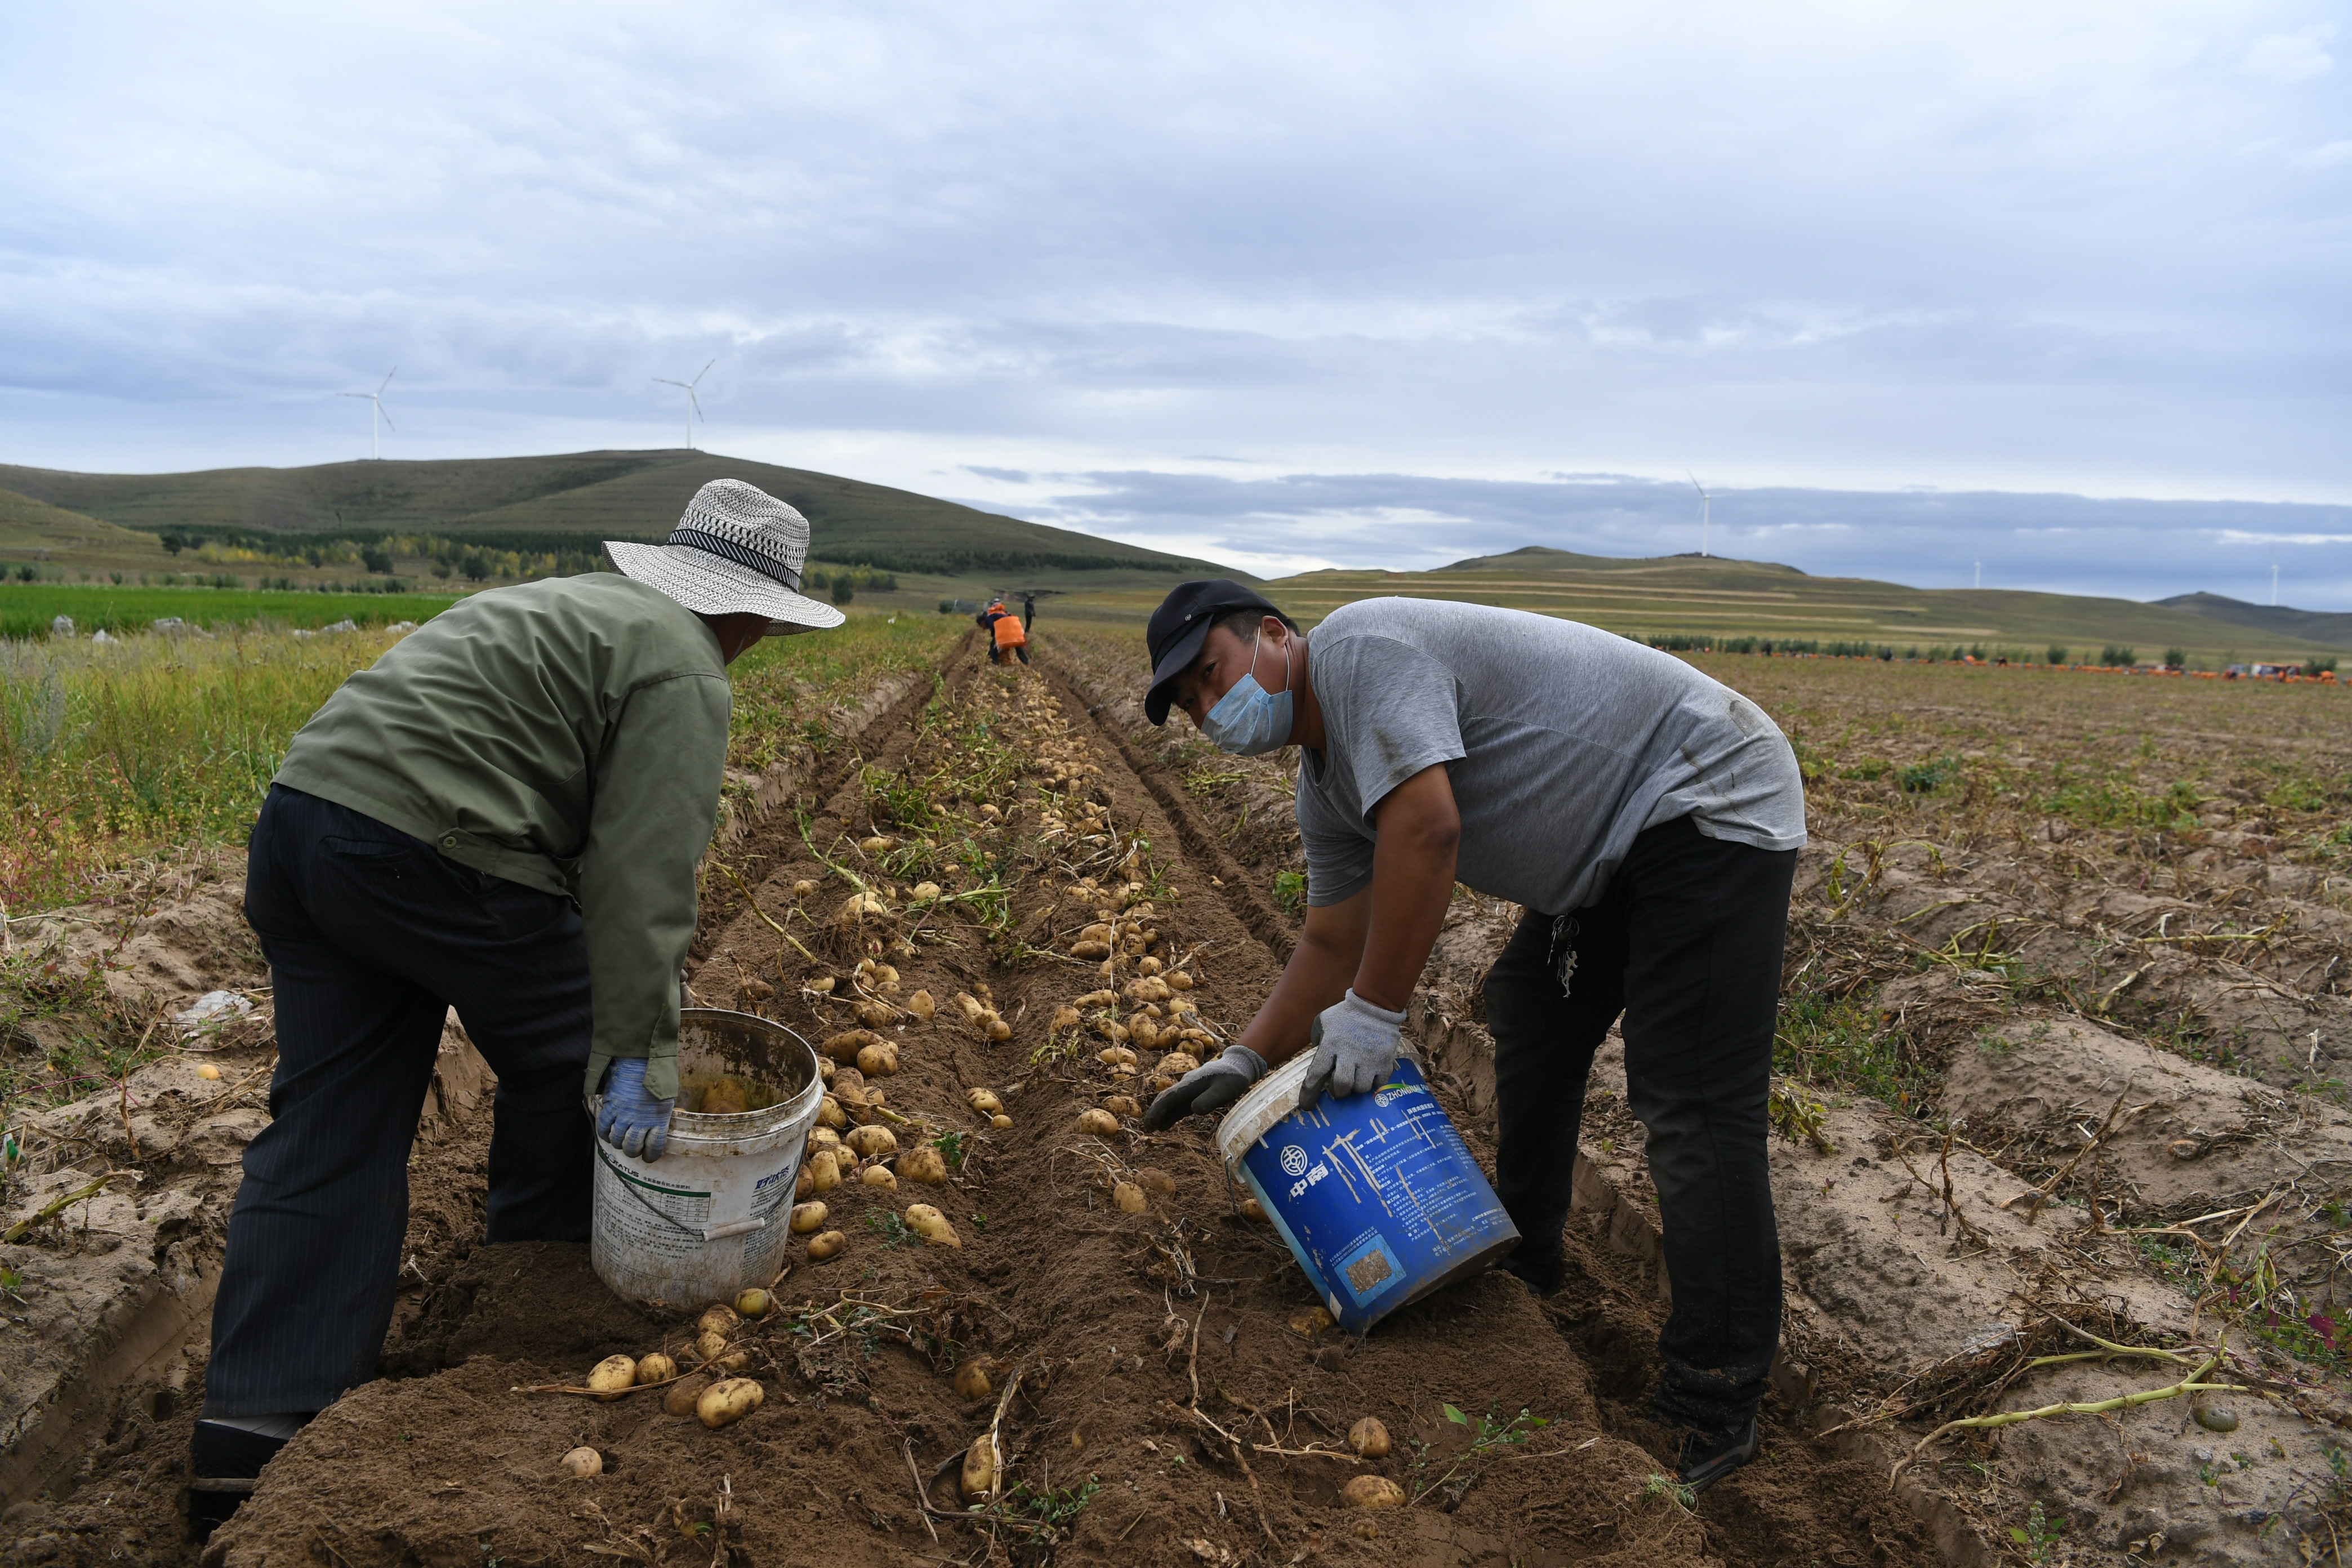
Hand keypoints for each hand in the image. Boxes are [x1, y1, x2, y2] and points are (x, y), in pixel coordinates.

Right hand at [597, 1057, 676, 1160]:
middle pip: (633, 1147)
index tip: (648, 1157)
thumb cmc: (657, 1076)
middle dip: (633, 1151)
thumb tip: (656, 1127)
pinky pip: (604, 1127)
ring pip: (618, 1140)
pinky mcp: (611, 1107)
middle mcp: (641, 1121)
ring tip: (620, 1142)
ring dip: (618, 1144)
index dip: (650, 1155)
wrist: (640, 1059)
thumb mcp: (667, 1097)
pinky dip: (604, 1134)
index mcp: (659, 1119)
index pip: (655, 1146)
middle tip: (632, 1150)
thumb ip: (661, 1115)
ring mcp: (624, 1115)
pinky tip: (607, 1136)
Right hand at [1141, 1044, 1267, 1130]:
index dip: (1158, 1111)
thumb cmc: (1232, 1078)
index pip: (1169, 1098)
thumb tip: (1193, 1110)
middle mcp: (1186, 1086)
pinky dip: (1171, 1115)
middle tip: (1146, 1128)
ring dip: (1161, 1115)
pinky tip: (1165, 1125)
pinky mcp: (1195, 1095)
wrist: (1238, 1066)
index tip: (1150, 1124)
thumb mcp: (1224, 1090)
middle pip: (1166, 1099)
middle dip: (1155, 1113)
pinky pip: (1179, 1106)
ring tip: (1152, 1129)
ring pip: (1171, 1103)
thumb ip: (1210, 1099)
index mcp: (1190, 1084)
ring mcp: (1190, 1090)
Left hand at [1295, 990, 1406, 1105]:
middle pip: (1341, 1085)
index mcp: (1330, 1044)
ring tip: (1356, 1077)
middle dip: (1338, 1091)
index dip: (1309, 1092)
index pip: (1316, 1073)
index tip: (1306, 1105)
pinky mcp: (1385, 1061)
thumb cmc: (1345, 1015)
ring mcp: (1369, 1059)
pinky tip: (1370, 1074)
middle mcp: (1349, 1054)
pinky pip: (1379, 1083)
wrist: (1375, 1005)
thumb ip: (1317, 1040)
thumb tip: (1318, 1060)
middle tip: (1338, 1088)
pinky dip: (1373, 1082)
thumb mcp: (1324, 1021)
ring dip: (1356, 1086)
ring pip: (1361, 1087)